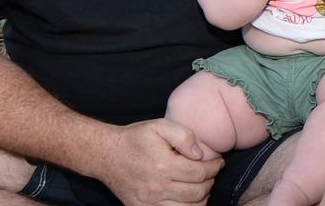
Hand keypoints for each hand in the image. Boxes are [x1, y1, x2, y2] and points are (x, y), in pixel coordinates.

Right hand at [94, 119, 223, 205]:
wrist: (106, 154)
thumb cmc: (135, 139)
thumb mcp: (159, 126)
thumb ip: (183, 135)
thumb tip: (200, 154)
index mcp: (164, 165)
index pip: (200, 173)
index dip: (214, 168)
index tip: (218, 162)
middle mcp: (157, 187)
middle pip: (198, 192)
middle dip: (210, 182)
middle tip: (211, 173)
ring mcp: (149, 202)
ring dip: (202, 198)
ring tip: (202, 185)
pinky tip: (189, 198)